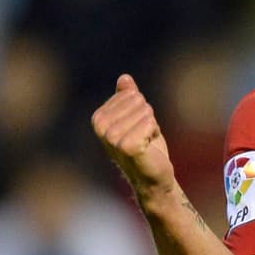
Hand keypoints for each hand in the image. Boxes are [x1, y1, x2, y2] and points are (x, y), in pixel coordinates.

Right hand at [91, 74, 175, 201]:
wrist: (154, 177)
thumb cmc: (146, 147)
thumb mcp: (137, 118)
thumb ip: (129, 98)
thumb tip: (125, 77)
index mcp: (99, 118)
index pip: (130, 94)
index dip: (142, 110)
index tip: (138, 129)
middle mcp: (101, 127)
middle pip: (138, 101)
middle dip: (148, 118)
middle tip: (144, 137)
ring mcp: (112, 138)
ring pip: (145, 112)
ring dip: (152, 127)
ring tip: (146, 142)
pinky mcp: (127, 146)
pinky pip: (149, 124)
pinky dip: (154, 133)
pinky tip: (149, 146)